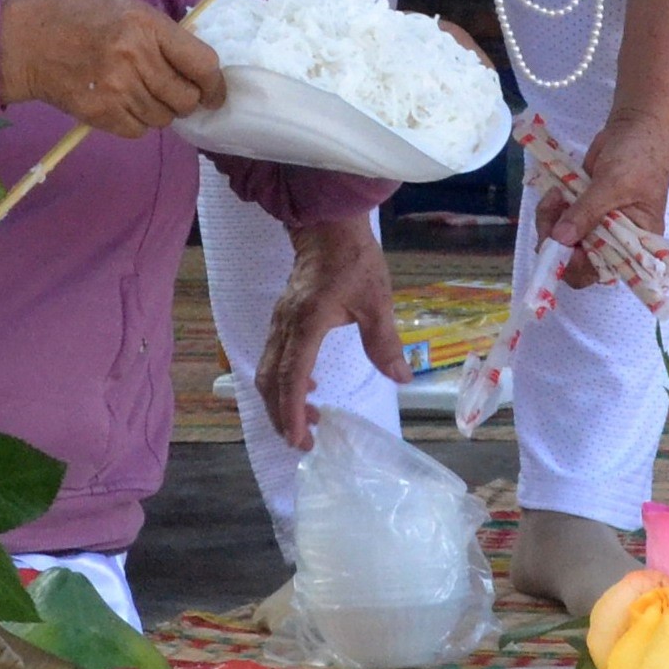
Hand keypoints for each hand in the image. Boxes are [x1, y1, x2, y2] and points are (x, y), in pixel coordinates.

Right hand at [0, 0, 221, 135]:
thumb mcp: (126, 7)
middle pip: (185, 98)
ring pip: (162, 119)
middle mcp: (136, 57)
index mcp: (147, 25)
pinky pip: (137, 131)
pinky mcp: (99, 113)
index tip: (214, 94)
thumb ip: (161, 34)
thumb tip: (195, 65)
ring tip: (137, 92)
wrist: (24, 40)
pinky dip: (135, 123)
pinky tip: (120, 104)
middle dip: (185, 100)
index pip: (203, 64)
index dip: (215, 85)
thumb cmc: (76, 16)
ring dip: (157, 111)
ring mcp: (117, 88)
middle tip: (170, 92)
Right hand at [258, 220, 402, 449]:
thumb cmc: (353, 260)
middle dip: (282, 416)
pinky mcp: (282, 319)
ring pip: (267, 372)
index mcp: (306, 324)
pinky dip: (283, 382)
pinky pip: (273, 358)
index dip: (292, 412)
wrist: (328, 226)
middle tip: (304, 443)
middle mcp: (284, 327)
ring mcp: (279, 322)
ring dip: (281, 401)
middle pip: (269, 382)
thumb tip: (401, 379)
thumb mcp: (377, 301)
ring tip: (308, 420)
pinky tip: (308, 387)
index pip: (291, 378)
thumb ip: (385, 342)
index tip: (300, 441)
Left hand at [546, 108, 668, 289]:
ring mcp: (594, 227)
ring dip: (550, 222)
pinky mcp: (581, 211)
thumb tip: (560, 239)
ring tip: (555, 196)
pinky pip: (558, 223)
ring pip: (561, 243)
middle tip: (550, 213)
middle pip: (574, 261)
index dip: (575, 265)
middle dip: (556, 243)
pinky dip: (551, 211)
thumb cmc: (639, 157)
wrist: (636, 129)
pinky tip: (555, 193)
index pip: (601, 270)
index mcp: (633, 244)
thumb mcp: (615, 183)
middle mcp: (612, 242)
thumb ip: (588, 211)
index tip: (559, 245)